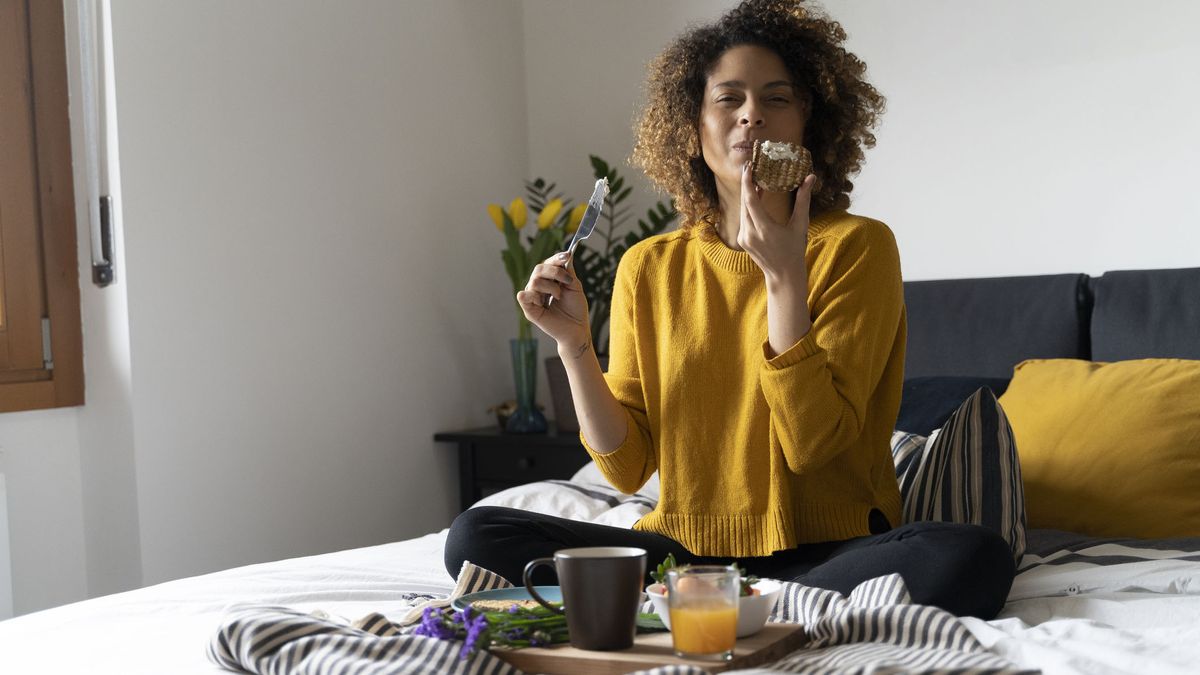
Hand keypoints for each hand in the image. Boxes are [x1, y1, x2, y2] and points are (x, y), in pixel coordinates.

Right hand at [516, 253, 589, 346]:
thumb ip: (568, 271)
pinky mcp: (528, 309)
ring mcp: (533, 297)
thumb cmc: (576, 309)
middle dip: (555, 272)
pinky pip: (523, 295)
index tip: (566, 256)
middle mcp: (538, 286)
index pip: (547, 263)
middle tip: (567, 282)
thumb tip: (567, 254)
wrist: (577, 328)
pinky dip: (534, 296)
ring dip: (551, 288)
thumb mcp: (574, 286)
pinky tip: (544, 302)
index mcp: (549, 280)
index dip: (555, 258)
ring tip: (559, 297)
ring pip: (535, 281)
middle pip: (538, 268)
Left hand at [738, 162, 816, 284]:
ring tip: (758, 181)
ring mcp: (743, 238)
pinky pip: (744, 218)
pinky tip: (757, 198)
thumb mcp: (800, 224)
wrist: (783, 275)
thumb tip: (810, 178)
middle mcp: (750, 233)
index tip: (748, 167)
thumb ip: (803, 200)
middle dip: (747, 184)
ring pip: (742, 210)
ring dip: (749, 195)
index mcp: (763, 229)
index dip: (747, 182)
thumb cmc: (794, 250)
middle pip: (744, 203)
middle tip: (753, 168)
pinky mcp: (742, 240)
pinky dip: (749, 207)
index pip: (750, 200)